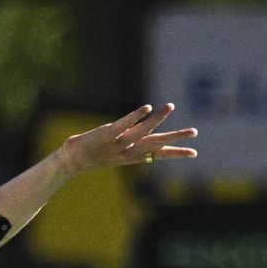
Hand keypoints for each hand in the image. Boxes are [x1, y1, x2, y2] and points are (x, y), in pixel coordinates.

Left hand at [59, 103, 196, 174]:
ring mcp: (118, 143)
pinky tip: (147, 107)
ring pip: (143, 130)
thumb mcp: (114, 155)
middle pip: (156, 143)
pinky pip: (124, 123)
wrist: (72, 161)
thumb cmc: (92, 156)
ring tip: (170, 106)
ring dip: (158, 118)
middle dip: (176, 138)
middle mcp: (129, 151)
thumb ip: (129, 148)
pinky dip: (136, 115)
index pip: (159, 155)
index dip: (176, 153)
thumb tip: (141, 142)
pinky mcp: (107, 134)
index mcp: (133, 157)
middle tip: (194, 132)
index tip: (194, 152)